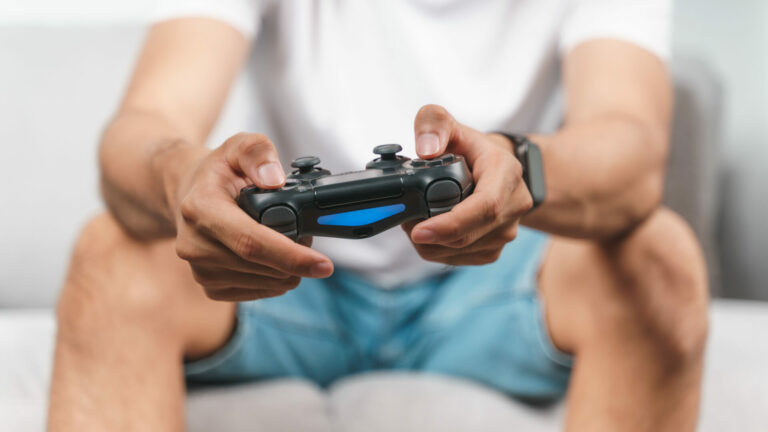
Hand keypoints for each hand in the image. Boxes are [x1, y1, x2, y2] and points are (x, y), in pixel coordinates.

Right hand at [171, 133, 333, 300]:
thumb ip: (257, 153)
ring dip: (288, 268)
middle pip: (264, 267)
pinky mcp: (210, 288)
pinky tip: (271, 256)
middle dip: (298, 257)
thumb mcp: (237, 147)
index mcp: (201, 209)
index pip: (251, 242)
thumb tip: (275, 180)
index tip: (324, 265)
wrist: (188, 196)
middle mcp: (195, 245)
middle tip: (304, 234)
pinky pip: (260, 292)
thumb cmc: (219, 173)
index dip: (291, 256)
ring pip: (267, 283)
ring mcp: (201, 271)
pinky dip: (276, 277)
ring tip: (284, 239)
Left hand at [402, 105, 532, 264]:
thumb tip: (426, 151)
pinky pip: (463, 259)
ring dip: (432, 244)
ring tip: (414, 223)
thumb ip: (433, 124)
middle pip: (471, 235)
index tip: (419, 231)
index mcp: (506, 172)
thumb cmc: (467, 147)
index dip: (452, 224)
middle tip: (405, 222)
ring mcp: (507, 230)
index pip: (486, 206)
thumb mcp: (447, 123)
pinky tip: (429, 235)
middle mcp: (514, 204)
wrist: (491, 167)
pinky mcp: (495, 247)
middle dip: (432, 236)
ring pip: (464, 251)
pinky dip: (439, 251)